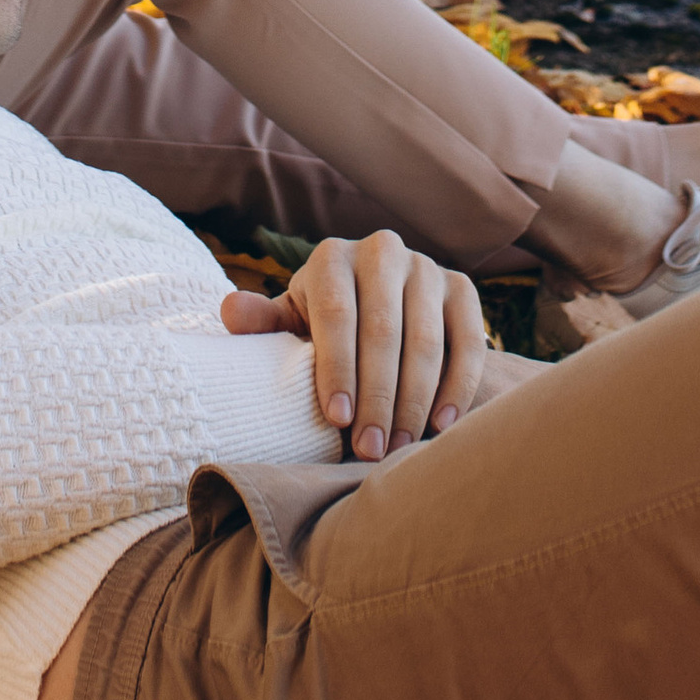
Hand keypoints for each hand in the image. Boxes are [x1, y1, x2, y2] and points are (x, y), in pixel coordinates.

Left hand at [218, 230, 487, 457]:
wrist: (377, 308)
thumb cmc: (323, 328)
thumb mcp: (292, 322)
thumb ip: (264, 323)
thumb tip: (231, 312)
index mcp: (331, 257)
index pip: (337, 314)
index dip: (337, 368)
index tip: (336, 420)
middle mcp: (382, 250)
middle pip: (383, 330)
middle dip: (376, 396)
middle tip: (369, 449)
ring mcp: (427, 267)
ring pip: (426, 339)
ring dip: (414, 399)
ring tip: (400, 446)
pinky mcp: (462, 289)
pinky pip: (467, 341)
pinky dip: (457, 386)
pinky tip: (441, 425)